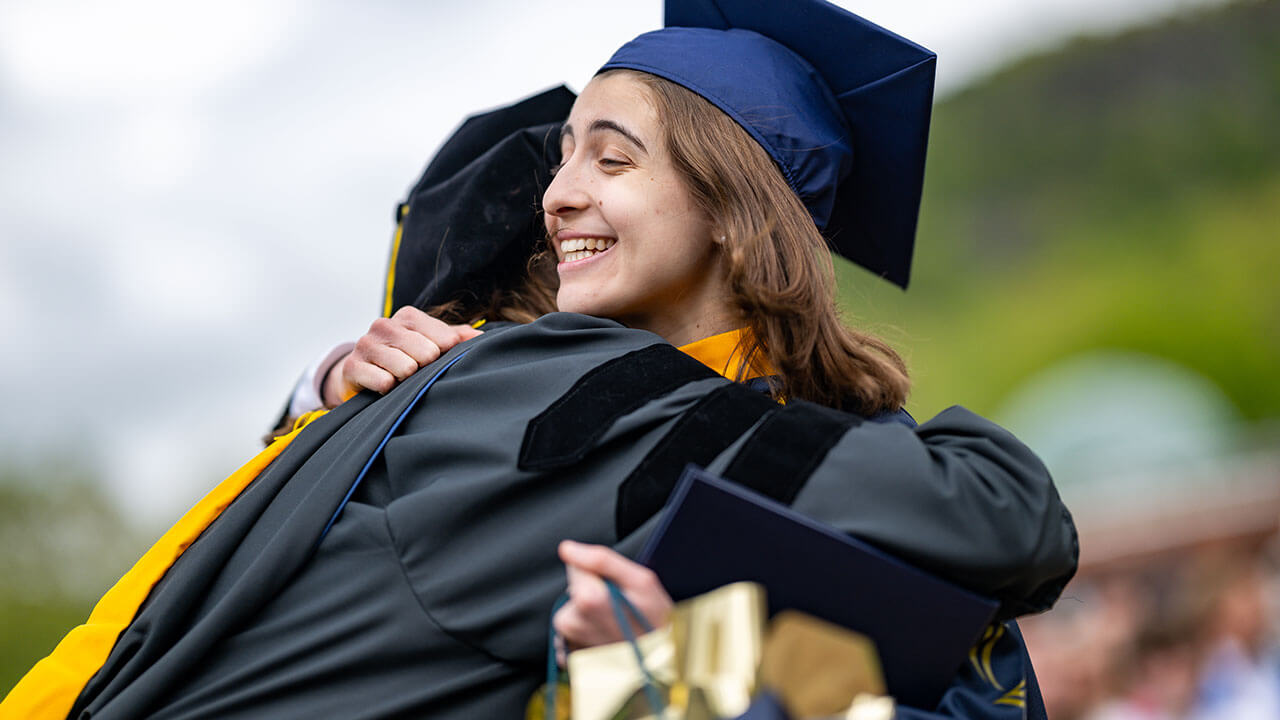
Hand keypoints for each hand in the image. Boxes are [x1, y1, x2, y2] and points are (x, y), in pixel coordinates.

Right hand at [322, 307, 482, 405]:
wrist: (362, 374)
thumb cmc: (405, 358)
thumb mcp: (431, 344)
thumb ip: (457, 338)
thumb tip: (483, 338)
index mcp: (408, 316)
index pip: (446, 339)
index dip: (446, 356)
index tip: (436, 361)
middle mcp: (385, 325)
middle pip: (428, 354)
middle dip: (425, 369)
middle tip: (414, 372)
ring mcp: (366, 344)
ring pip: (406, 369)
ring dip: (406, 381)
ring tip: (399, 378)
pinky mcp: (353, 366)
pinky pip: (384, 383)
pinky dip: (388, 390)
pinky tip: (385, 386)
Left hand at [553, 541, 672, 655]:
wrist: (663, 667)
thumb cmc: (657, 624)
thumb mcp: (642, 582)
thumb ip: (601, 559)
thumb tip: (567, 548)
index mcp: (587, 599)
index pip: (574, 565)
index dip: (597, 571)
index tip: (616, 585)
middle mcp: (572, 623)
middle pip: (572, 590)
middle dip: (592, 591)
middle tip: (620, 606)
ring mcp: (569, 643)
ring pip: (572, 611)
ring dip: (589, 614)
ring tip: (616, 624)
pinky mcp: (569, 659)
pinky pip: (570, 634)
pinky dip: (585, 634)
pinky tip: (606, 639)